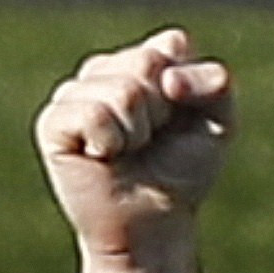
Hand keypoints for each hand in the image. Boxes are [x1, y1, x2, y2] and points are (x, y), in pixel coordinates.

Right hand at [35, 30, 234, 269]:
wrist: (153, 227)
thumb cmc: (182, 174)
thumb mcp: (220, 121)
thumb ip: (216, 82)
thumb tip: (167, 80)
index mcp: (141, 61)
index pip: (170, 46)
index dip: (185, 89)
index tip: (177, 121)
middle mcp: (105, 71)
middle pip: (145, 63)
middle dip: (160, 111)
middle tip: (149, 142)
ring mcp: (74, 94)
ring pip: (121, 91)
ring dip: (136, 132)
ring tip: (127, 152)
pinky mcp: (53, 124)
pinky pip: (92, 114)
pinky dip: (108, 142)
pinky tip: (103, 157)